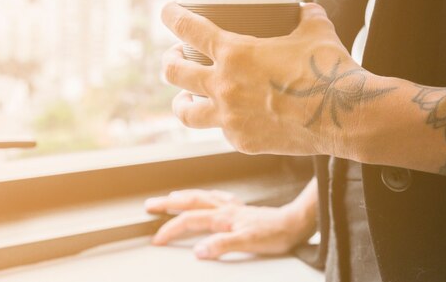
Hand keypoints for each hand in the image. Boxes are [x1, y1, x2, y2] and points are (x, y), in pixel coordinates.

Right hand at [145, 189, 315, 259]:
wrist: (295, 223)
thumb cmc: (275, 235)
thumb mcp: (248, 243)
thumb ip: (222, 245)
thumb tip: (198, 251)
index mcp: (224, 218)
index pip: (190, 221)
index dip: (171, 229)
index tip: (155, 239)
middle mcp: (226, 209)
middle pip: (191, 202)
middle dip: (169, 204)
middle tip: (150, 205)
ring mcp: (234, 207)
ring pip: (202, 197)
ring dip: (184, 196)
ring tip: (171, 196)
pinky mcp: (242, 209)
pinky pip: (218, 197)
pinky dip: (207, 196)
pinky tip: (208, 197)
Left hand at [161, 2, 373, 156]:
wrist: (344, 116)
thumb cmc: (330, 70)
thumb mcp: (316, 30)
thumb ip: (303, 16)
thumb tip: (303, 10)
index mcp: (235, 53)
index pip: (189, 29)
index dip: (172, 16)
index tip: (167, 12)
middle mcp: (224, 86)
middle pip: (173, 73)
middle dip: (169, 60)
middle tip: (176, 57)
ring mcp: (230, 118)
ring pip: (185, 113)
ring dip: (181, 101)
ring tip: (184, 97)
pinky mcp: (243, 141)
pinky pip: (220, 131)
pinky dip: (220, 122)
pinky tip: (229, 118)